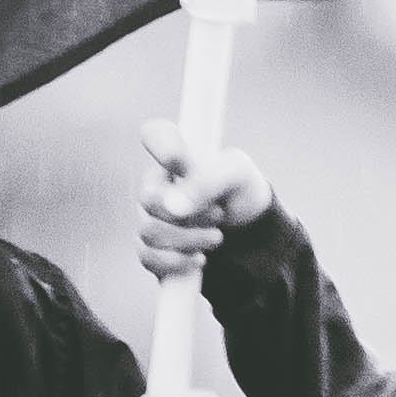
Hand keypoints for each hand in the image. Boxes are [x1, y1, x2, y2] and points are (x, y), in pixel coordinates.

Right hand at [136, 117, 267, 276]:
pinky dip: (176, 262)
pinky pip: (147, 257)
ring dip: (188, 240)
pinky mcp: (153, 247)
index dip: (163, 145)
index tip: (181, 161)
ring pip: (148, 232)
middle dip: (187, 215)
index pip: (155, 134)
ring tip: (216, 237)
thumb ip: (206, 182)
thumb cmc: (240, 188)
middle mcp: (156, 183)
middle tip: (218, 214)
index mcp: (176, 153)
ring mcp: (151, 215)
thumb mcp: (236, 175)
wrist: (248, 229)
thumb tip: (173, 208)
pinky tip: (198, 258)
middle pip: (147, 200)